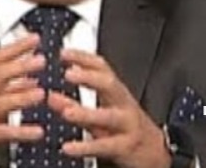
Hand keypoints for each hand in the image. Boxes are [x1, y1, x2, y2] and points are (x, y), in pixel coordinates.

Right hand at [0, 34, 45, 167]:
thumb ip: (7, 86)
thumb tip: (32, 78)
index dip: (16, 47)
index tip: (34, 39)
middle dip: (19, 66)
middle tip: (40, 61)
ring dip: (20, 97)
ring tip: (40, 93)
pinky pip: (1, 132)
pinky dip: (19, 132)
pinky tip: (35, 132)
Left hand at [50, 49, 171, 167]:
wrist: (155, 152)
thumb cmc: (123, 127)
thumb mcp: (100, 113)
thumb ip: (74, 105)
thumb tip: (50, 96)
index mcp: (116, 92)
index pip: (102, 68)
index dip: (83, 58)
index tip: (64, 53)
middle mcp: (123, 105)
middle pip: (109, 85)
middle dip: (89, 78)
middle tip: (68, 74)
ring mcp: (126, 125)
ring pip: (108, 117)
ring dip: (86, 113)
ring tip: (67, 112)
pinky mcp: (125, 147)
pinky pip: (104, 146)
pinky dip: (85, 147)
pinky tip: (68, 148)